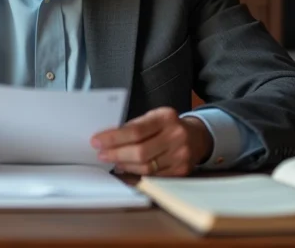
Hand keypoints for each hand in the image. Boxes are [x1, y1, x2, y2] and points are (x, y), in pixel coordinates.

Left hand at [90, 108, 212, 175]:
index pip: (135, 130)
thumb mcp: (154, 117)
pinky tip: (126, 168)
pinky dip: (136, 173)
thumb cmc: (168, 126)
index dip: (114, 138)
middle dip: (116, 154)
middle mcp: (176, 136)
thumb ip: (134, 126)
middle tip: (101, 154)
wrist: (197, 137)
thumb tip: (108, 139)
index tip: (97, 141)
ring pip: (146, 167)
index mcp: (166, 117)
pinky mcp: (181, 170)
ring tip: (112, 161)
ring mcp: (180, 155)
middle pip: (140, 151)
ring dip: (124, 165)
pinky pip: (153, 176)